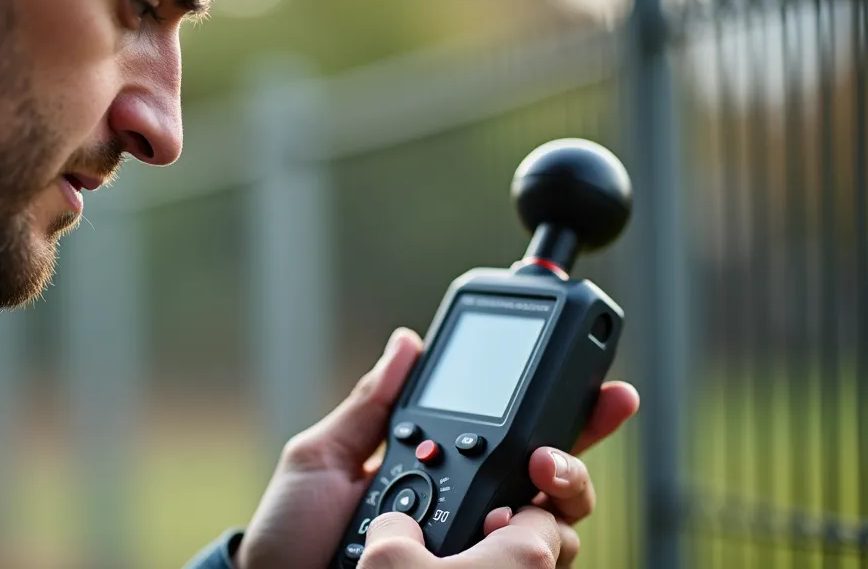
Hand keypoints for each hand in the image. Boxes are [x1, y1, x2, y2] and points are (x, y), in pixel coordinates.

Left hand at [232, 328, 639, 568]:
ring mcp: (474, 555)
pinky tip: (505, 528)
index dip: (560, 409)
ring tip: (523, 492)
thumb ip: (371, 405)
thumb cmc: (292, 535)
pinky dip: (531, 549)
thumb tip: (407, 342)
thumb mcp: (323, 459)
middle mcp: (467, 512)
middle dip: (573, 458)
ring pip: (554, 529)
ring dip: (555, 501)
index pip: (510, 434)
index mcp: (436, 468)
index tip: (597, 383)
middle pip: (551, 481)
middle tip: (552, 454)